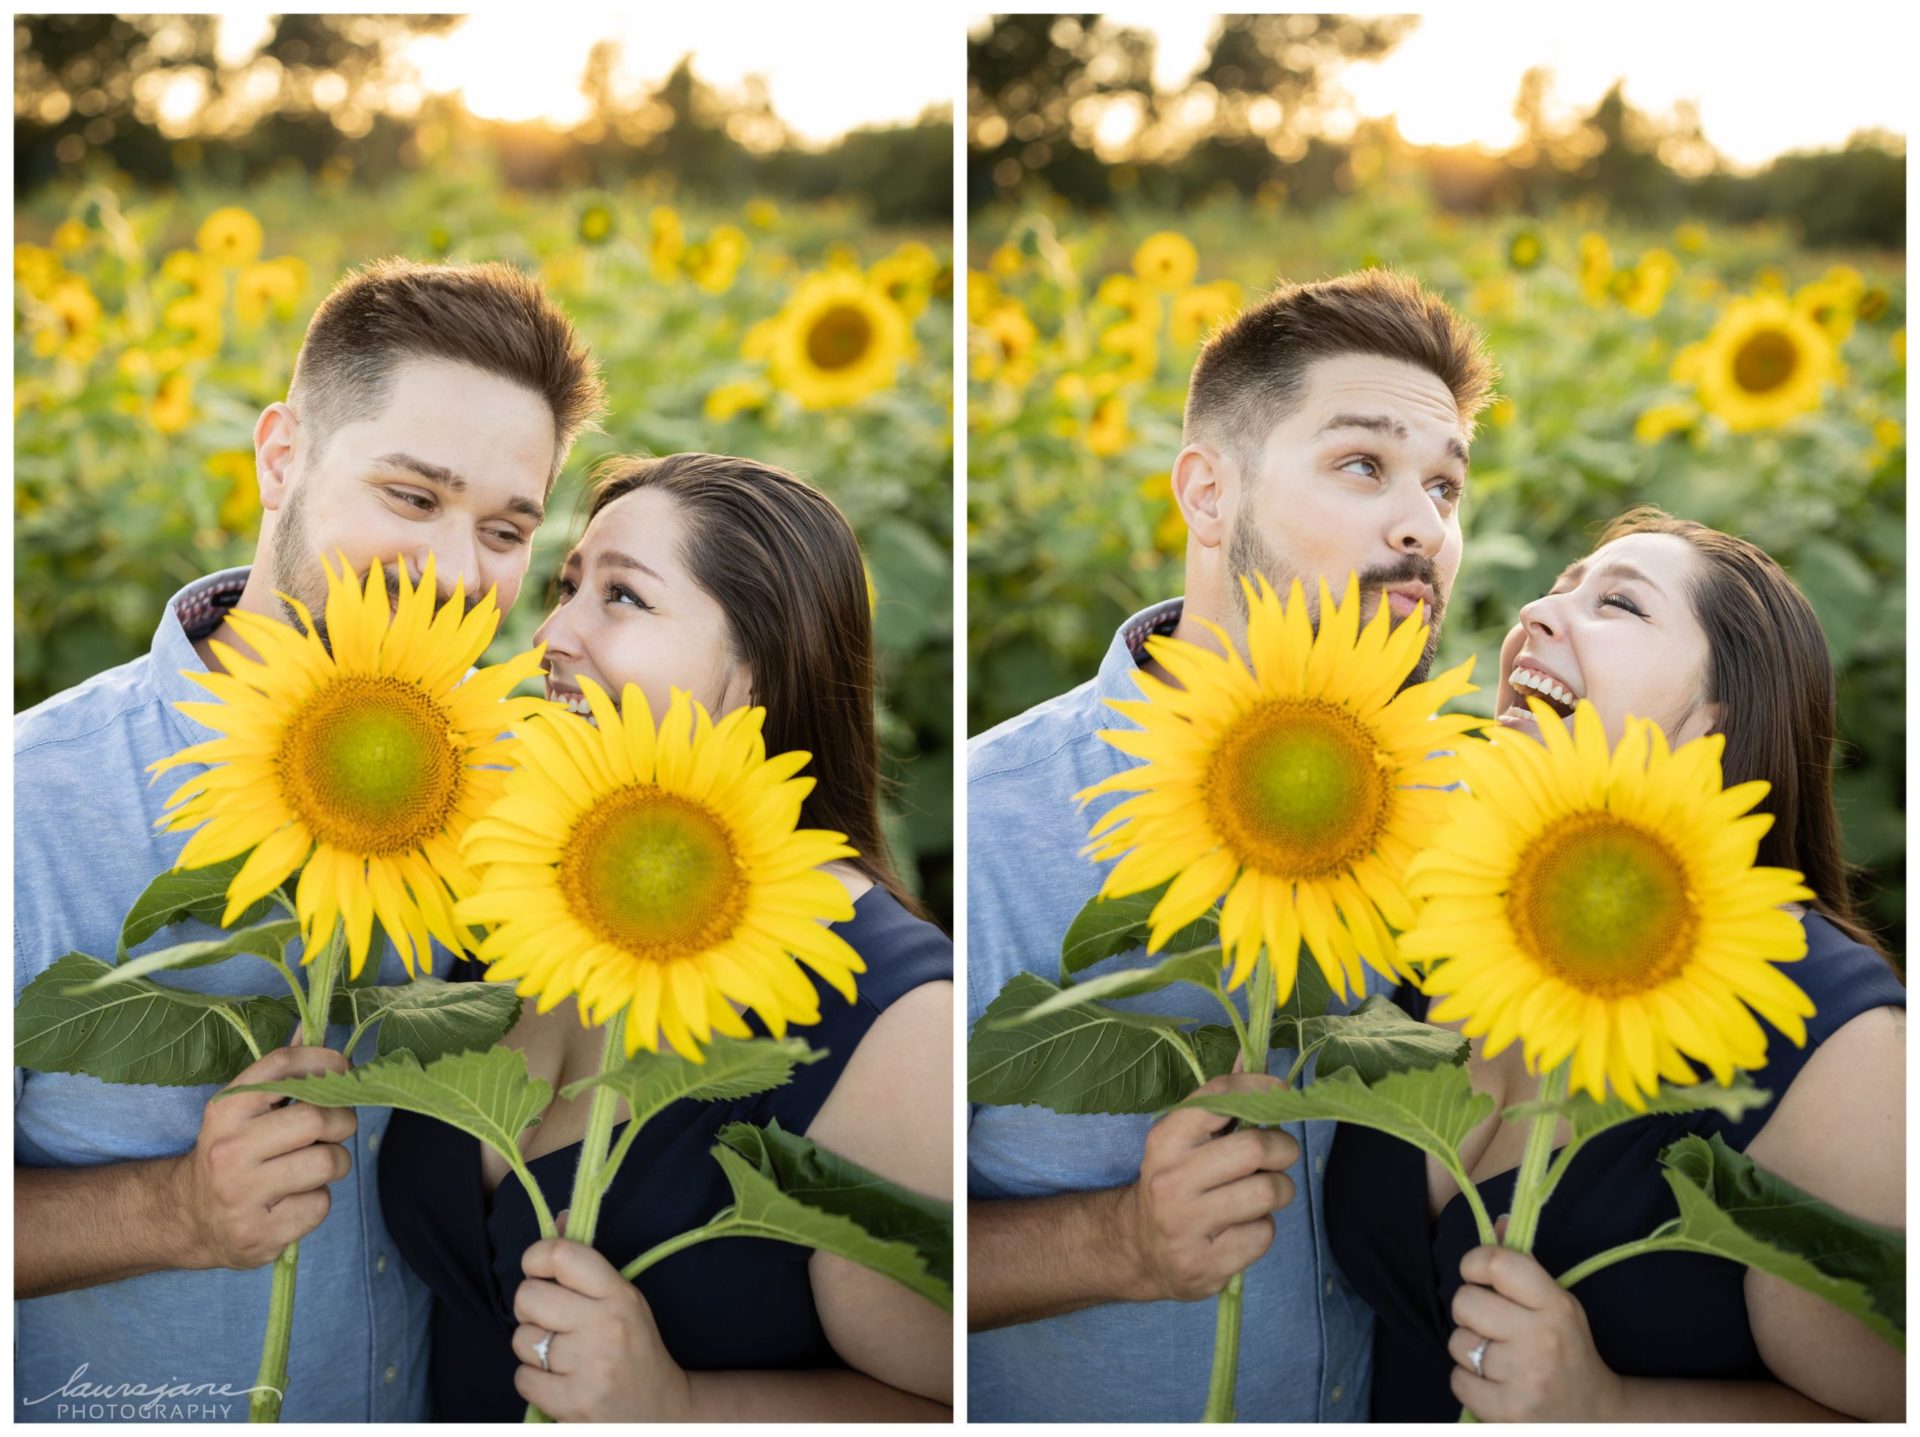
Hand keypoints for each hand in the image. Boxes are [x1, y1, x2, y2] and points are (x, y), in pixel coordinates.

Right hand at [174, 1045, 356, 1269]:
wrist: (191, 1218)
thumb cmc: (235, 1152)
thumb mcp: (244, 1109)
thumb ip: (281, 1072)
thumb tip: (312, 1024)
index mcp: (226, 1109)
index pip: (282, 1066)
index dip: (324, 1061)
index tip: (343, 1069)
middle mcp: (229, 1149)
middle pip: (316, 1118)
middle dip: (342, 1121)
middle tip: (336, 1128)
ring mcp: (241, 1194)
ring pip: (325, 1161)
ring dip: (334, 1162)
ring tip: (315, 1165)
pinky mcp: (258, 1233)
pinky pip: (319, 1205)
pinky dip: (318, 1201)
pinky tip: (296, 1200)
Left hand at [512, 1214, 690, 1422]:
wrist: (661, 1412)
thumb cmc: (636, 1348)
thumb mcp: (623, 1299)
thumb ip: (586, 1264)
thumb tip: (557, 1219)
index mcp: (619, 1295)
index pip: (561, 1255)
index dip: (537, 1257)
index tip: (539, 1269)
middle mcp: (604, 1327)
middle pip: (528, 1297)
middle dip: (531, 1307)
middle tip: (550, 1319)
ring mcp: (588, 1368)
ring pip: (522, 1340)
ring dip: (533, 1348)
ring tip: (560, 1355)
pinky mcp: (572, 1404)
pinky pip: (522, 1378)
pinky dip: (534, 1380)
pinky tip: (558, 1380)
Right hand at [1120, 1071, 1299, 1302]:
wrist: (1140, 1249)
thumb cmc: (1176, 1181)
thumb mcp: (1186, 1138)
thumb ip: (1222, 1099)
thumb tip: (1255, 1054)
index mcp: (1165, 1140)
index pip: (1219, 1098)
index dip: (1260, 1088)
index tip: (1280, 1092)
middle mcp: (1171, 1180)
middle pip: (1255, 1147)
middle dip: (1283, 1148)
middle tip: (1281, 1154)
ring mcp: (1186, 1225)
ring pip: (1266, 1191)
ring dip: (1279, 1189)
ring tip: (1265, 1191)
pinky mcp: (1205, 1264)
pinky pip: (1263, 1235)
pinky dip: (1264, 1228)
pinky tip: (1245, 1226)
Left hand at [1448, 1244, 1625, 1421]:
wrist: (1595, 1417)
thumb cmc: (1567, 1350)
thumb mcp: (1557, 1304)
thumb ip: (1523, 1267)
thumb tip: (1499, 1221)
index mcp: (1555, 1305)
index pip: (1496, 1263)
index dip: (1474, 1264)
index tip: (1478, 1275)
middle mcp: (1541, 1340)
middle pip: (1464, 1302)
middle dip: (1469, 1311)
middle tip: (1491, 1324)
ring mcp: (1524, 1379)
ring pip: (1457, 1343)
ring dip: (1469, 1350)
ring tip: (1498, 1358)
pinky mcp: (1507, 1412)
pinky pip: (1458, 1380)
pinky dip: (1469, 1382)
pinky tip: (1495, 1384)